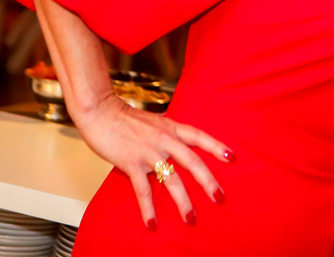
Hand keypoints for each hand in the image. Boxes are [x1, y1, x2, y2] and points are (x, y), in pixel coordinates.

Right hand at [74, 93, 234, 229]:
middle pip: (193, 161)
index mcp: (171, 127)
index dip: (217, 146)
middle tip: (220, 198)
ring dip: (183, 201)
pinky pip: (143, 190)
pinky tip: (153, 223)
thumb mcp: (154, 121)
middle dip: (208, 181)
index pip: (200, 136)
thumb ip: (167, 132)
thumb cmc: (125, 118)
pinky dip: (149, 209)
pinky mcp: (131, 163)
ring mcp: (149, 151)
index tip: (232, 158)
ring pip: (172, 179)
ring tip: (191, 218)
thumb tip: (178, 142)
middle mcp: (164, 139)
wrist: (100, 111)